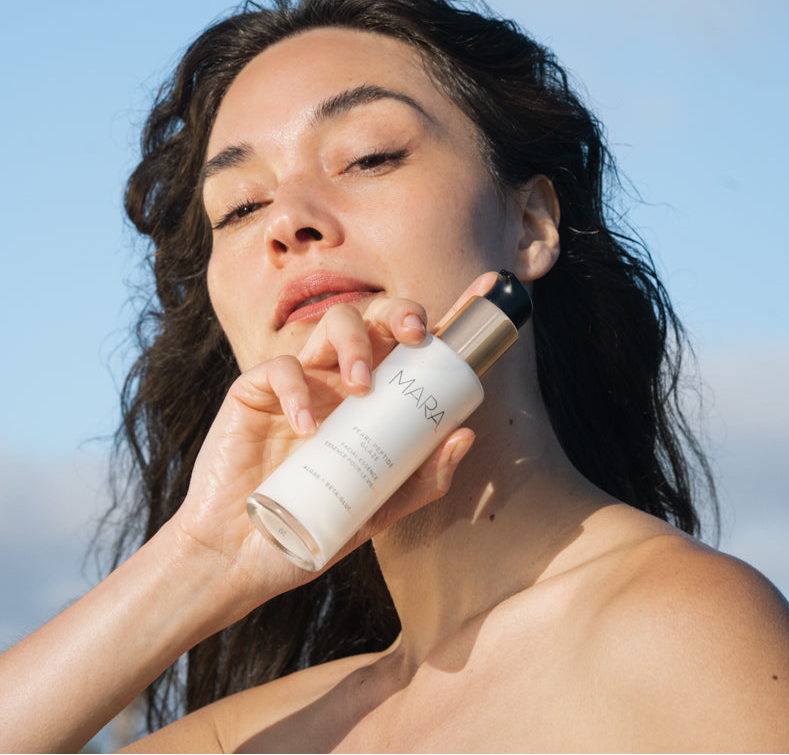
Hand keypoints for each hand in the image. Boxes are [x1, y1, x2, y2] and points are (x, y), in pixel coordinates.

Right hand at [169, 292, 478, 614]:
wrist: (244, 557)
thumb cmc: (313, 527)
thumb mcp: (379, 509)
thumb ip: (421, 479)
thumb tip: (466, 436)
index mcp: (374, 400)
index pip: (411, 346)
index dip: (445, 316)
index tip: (484, 291)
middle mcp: (338, 380)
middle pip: (373, 318)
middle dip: (398, 312)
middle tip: (414, 337)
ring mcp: (299, 383)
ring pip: (330, 324)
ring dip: (354, 345)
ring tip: (360, 388)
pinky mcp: (255, 392)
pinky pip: (280, 369)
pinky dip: (296, 390)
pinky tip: (307, 429)